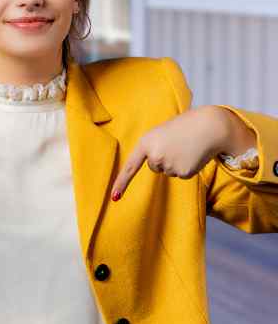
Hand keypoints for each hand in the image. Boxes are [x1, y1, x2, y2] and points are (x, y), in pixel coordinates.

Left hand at [110, 106, 231, 200]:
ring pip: (168, 172)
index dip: (122, 182)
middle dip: (164, 159)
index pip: (130, 166)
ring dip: (176, 162)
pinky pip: (181, 175)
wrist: (209, 126)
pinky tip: (193, 155)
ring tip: (186, 147)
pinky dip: (187, 167)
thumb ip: (152, 147)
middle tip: (176, 144)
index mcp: (146, 143)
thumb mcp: (160, 133)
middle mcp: (155, 156)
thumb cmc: (183, 127)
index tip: (114, 197)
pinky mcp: (183, 173)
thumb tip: (154, 163)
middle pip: (154, 167)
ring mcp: (169, 166)